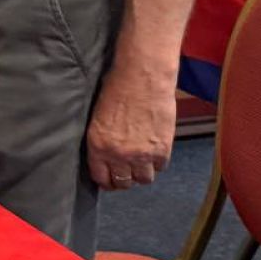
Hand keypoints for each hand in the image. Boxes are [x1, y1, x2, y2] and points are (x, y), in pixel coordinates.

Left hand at [86, 64, 174, 190]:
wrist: (142, 77)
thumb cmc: (117, 88)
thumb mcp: (98, 116)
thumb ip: (101, 140)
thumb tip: (104, 155)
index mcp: (98, 145)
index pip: (101, 177)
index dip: (106, 181)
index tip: (109, 179)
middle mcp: (119, 154)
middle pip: (123, 183)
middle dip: (123, 179)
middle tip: (126, 171)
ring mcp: (142, 154)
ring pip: (143, 179)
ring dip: (141, 171)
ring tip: (140, 160)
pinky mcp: (162, 150)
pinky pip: (160, 168)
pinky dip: (157, 162)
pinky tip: (153, 150)